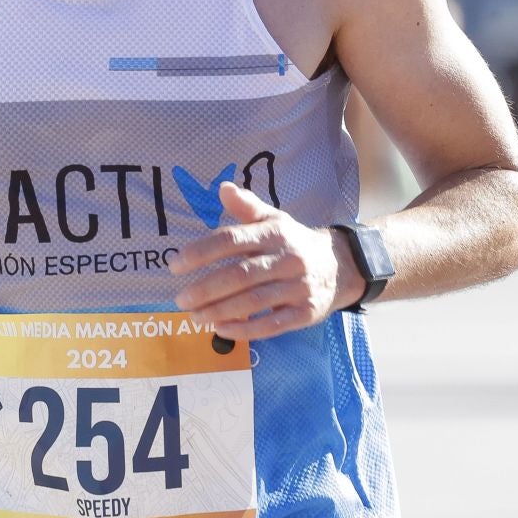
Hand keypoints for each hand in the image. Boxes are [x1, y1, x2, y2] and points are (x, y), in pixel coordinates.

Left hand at [169, 182, 365, 341]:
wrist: (342, 266)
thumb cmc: (295, 243)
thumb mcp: (275, 220)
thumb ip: (247, 207)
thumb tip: (223, 188)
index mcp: (274, 233)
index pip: (232, 240)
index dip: (201, 252)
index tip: (174, 265)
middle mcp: (287, 259)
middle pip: (239, 274)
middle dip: (206, 288)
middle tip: (180, 299)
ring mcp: (298, 287)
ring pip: (254, 301)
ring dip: (219, 311)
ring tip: (195, 316)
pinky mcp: (306, 313)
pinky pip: (272, 325)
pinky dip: (245, 330)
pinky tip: (221, 330)